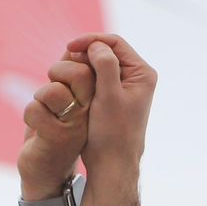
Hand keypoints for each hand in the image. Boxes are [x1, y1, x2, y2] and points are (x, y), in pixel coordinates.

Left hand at [15, 54, 97, 205]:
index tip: (61, 69)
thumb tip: (72, 51)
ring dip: (40, 97)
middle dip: (57, 71)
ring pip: (52, 91)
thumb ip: (70, 75)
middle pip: (79, 73)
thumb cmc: (55, 130)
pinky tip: (37, 130)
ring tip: (43, 111)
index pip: (90, 66)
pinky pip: (35, 110)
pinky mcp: (57, 138)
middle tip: (51, 89)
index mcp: (95, 99)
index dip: (74, 58)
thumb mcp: (66, 100)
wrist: (47, 171)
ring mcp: (75, 126)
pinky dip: (29, 115)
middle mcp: (90, 112)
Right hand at [65, 33, 154, 205]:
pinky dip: (82, 77)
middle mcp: (136, 78)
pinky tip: (69, 84)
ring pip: (100, 65)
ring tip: (65, 73)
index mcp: (142, 74)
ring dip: (82, 65)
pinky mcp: (113, 97)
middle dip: (85, 53)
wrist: (112, 164)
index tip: (69, 47)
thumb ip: (106, 66)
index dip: (91, 41)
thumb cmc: (112, 133)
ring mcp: (125, 87)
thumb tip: (97, 45)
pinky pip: (96, 79)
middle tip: (64, 61)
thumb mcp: (109, 96)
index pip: (115, 43)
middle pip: (107, 52)